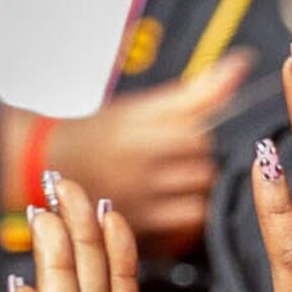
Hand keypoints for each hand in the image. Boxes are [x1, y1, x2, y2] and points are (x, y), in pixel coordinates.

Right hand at [7, 52, 256, 255]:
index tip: (182, 133)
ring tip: (175, 181)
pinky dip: (190, 216)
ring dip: (198, 189)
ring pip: (202, 195)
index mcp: (136, 126)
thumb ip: (199, 91)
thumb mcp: (144, 106)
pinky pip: (189, 224)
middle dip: (200, 160)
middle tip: (175, 159)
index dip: (198, 133)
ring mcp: (138, 198)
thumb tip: (242, 64)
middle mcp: (136, 163)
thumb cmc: (103, 136)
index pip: (198, 132)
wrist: (49, 169)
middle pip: (205, 164)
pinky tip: (173, 204)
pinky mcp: (140, 228)